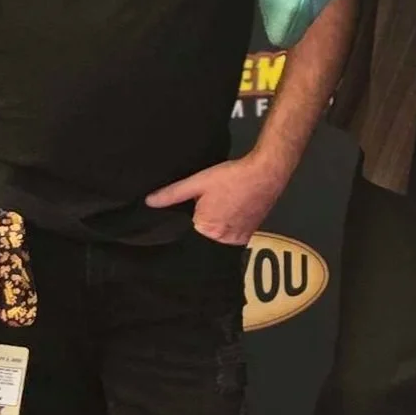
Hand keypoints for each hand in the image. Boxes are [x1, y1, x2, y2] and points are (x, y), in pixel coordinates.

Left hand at [146, 153, 287, 244]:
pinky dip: (227, 229)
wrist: (266, 174)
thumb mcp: (199, 181)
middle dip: (199, 224)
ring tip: (219, 207)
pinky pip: (230, 238)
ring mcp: (237, 240)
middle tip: (206, 205)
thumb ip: (172, 194)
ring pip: (216, 238)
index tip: (188, 211)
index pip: (186, 233)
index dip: (185, 221)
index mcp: (206, 228)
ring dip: (215, 227)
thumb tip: (148, 202)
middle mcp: (222, 240)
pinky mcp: (248, 236)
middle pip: (202, 237)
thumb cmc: (231, 177)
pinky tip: (230, 213)